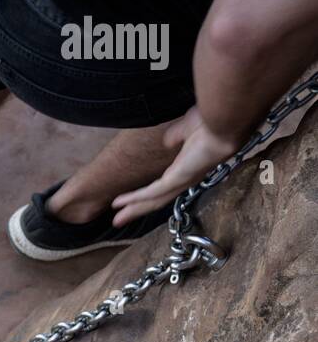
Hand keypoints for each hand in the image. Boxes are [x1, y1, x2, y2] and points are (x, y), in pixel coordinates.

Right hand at [111, 107, 240, 224]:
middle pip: (157, 200)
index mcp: (188, 168)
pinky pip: (153, 191)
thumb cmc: (213, 122)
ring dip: (134, 209)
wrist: (226, 122)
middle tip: (119, 219)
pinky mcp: (178, 178)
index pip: (164, 187)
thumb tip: (169, 143)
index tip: (131, 200)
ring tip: (117, 219)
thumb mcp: (188, 128)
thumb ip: (177, 136)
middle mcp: (185, 179)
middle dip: (137, 209)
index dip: (147, 194)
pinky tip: (120, 202)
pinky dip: (135, 198)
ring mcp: (182, 180)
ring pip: (154, 201)